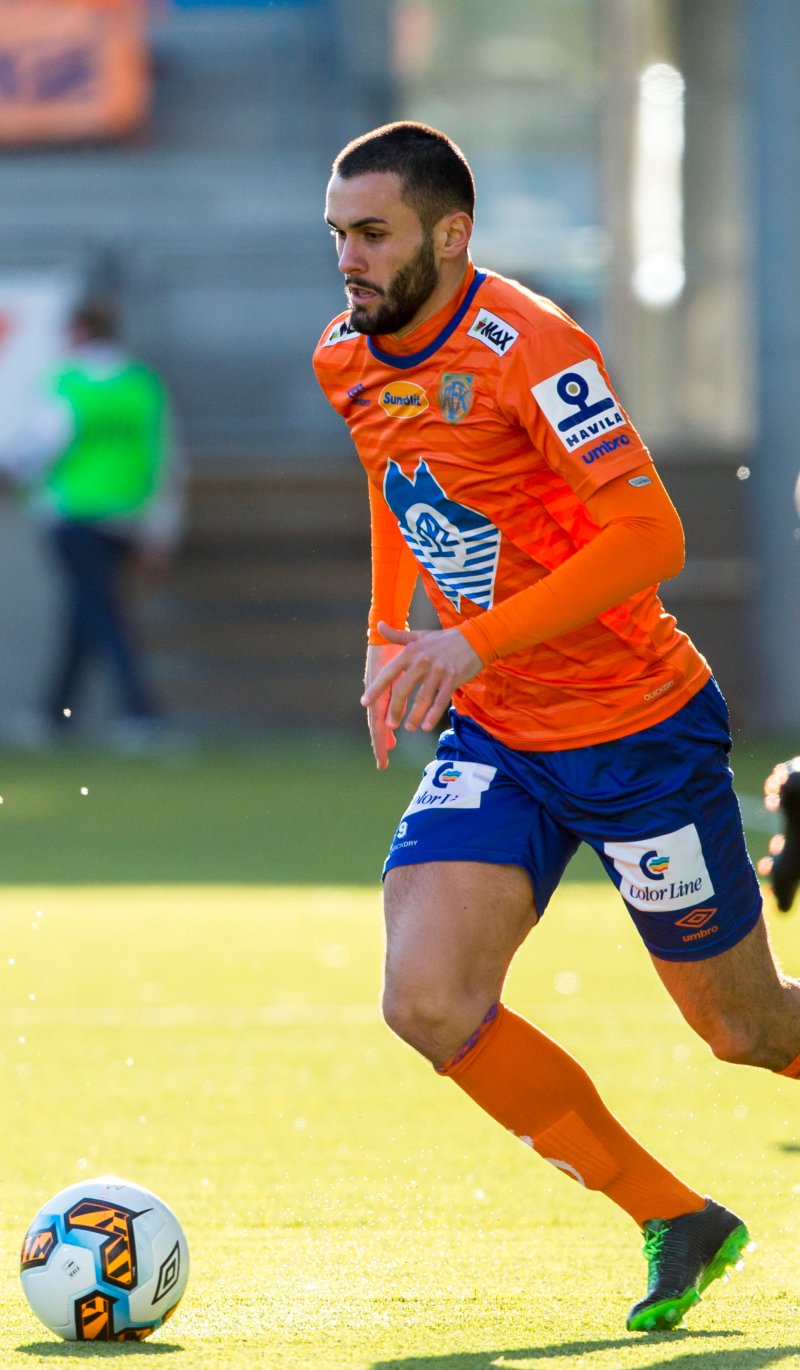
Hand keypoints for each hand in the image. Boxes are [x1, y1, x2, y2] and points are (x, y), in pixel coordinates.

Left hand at [361, 622, 482, 765]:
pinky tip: (425, 726)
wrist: (476, 638)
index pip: (388, 672)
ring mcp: (438, 671)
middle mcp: (422, 661)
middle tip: (390, 724)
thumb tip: (379, 625)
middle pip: (403, 689)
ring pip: (422, 698)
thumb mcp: (420, 635)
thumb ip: (398, 635)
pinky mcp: (453, 679)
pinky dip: (433, 715)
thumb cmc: (445, 640)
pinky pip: (440, 701)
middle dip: (395, 708)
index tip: (365, 702)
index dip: (376, 688)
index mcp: (411, 651)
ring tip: (409, 728)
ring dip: (414, 716)